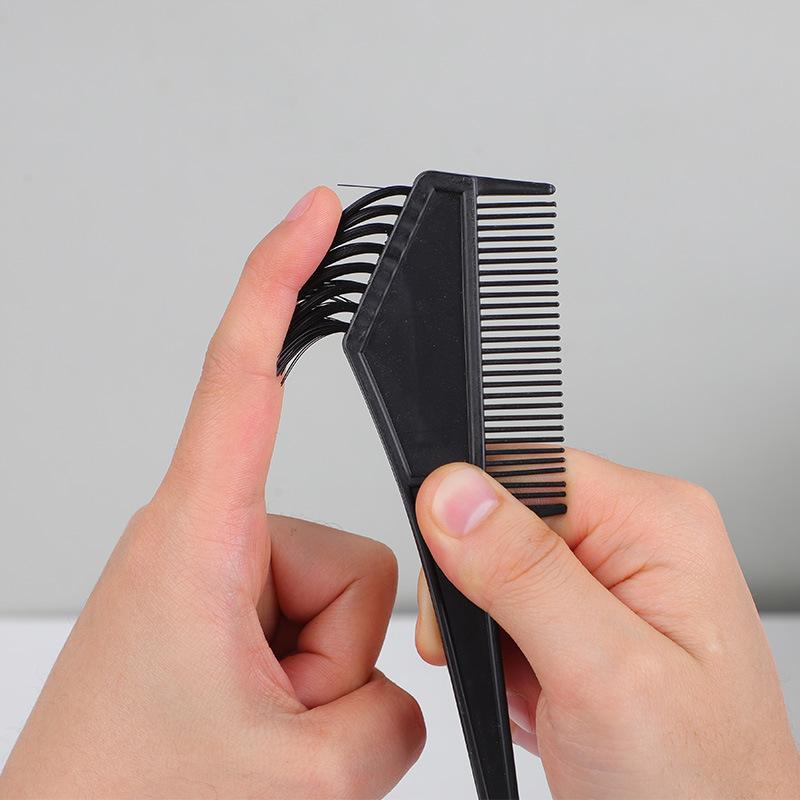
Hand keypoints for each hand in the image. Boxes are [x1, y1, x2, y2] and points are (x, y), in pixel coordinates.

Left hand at [0, 188, 424, 798]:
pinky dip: (308, 683)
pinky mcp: (218, 612)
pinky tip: (259, 723)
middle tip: (277, 721)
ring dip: (322, 676)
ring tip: (258, 731)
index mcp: (198, 541)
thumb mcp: (302, 779)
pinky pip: (311, 626)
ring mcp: (214, 579)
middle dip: (342, 649)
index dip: (282, 275)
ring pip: (337, 600)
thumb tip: (404, 687)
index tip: (313, 211)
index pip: (245, 370)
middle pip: (349, 553)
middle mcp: (205, 542)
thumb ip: (393, 719)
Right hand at [415, 453, 798, 797]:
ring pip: (496, 564)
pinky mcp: (588, 617)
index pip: (524, 468)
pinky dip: (502, 654)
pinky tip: (536, 691)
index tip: (462, 585)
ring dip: (490, 630)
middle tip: (500, 654)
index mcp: (655, 521)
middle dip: (479, 588)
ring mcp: (611, 580)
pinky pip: (508, 606)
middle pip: (504, 514)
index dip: (473, 520)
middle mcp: (635, 539)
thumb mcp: (602, 675)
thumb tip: (453, 491)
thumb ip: (523, 574)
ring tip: (530, 685)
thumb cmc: (697, 785)